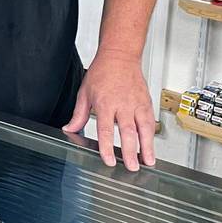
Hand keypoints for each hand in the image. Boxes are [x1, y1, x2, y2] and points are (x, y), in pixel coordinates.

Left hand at [62, 52, 155, 170]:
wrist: (120, 55)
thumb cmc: (102, 72)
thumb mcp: (85, 92)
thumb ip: (79, 114)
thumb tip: (69, 128)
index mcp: (105, 103)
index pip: (106, 130)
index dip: (107, 148)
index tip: (109, 160)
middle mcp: (122, 104)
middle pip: (128, 133)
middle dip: (130, 152)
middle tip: (132, 167)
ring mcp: (136, 103)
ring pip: (144, 128)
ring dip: (147, 147)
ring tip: (148, 162)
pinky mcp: (146, 102)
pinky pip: (150, 121)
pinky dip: (152, 135)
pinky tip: (151, 146)